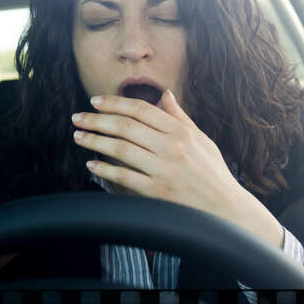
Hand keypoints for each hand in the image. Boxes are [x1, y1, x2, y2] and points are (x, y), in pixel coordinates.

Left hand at [71, 90, 283, 248]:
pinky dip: (105, 170)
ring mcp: (164, 170)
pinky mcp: (158, 192)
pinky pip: (124, 177)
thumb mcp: (201, 139)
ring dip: (95, 141)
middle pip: (126, 126)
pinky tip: (91, 164)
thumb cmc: (213, 173)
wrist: (226, 209)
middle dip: (97, 120)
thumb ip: (179, 117)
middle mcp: (172, 147)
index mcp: (181, 131)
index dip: (115, 103)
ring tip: (78, 136)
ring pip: (121, 149)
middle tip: (77, 118)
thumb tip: (165, 94)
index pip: (141, 109)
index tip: (95, 101)